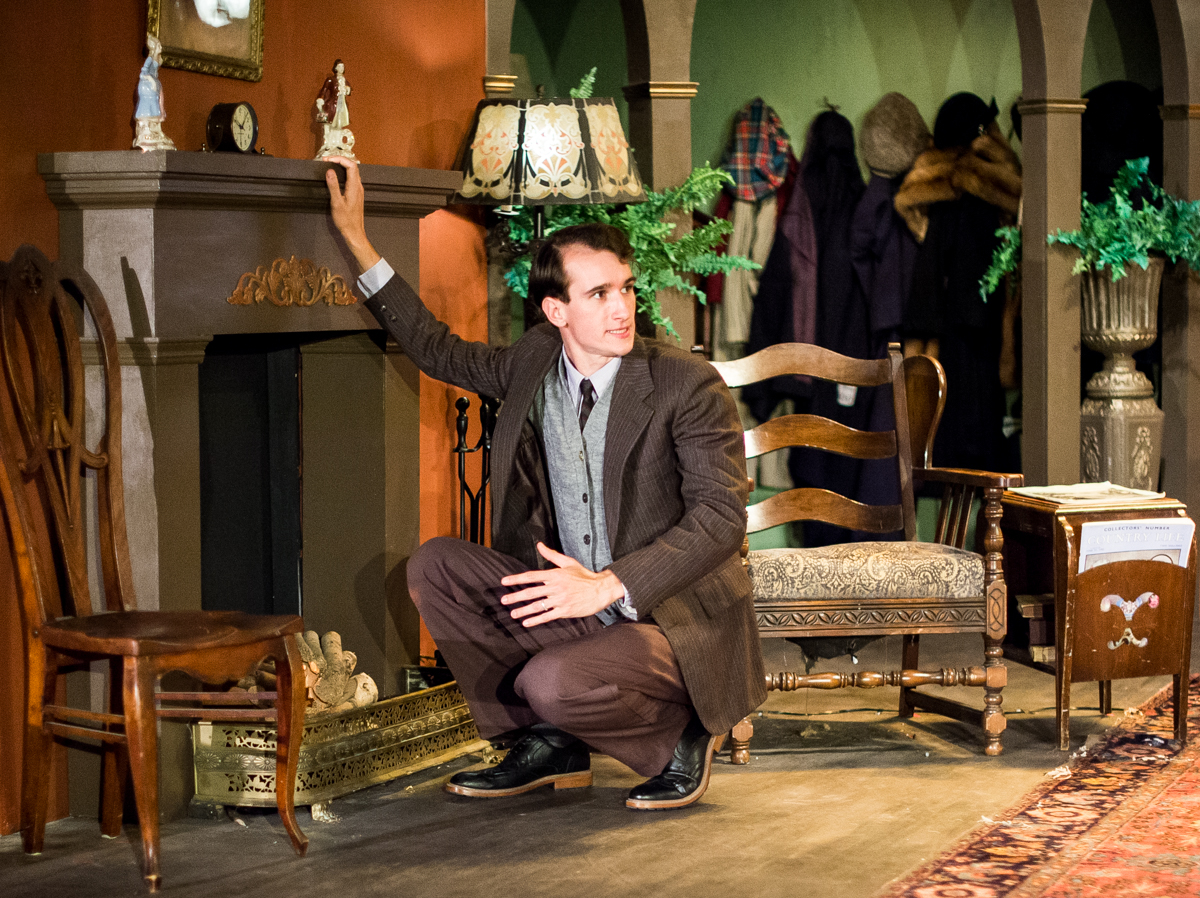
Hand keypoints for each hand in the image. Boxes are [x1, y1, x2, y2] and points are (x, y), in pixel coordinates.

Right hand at [324, 156, 380, 271]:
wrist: (354, 232)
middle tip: (327, 160)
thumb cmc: (346, 220)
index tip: (327, 160)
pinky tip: (335, 176)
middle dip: (340, 160)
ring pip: (352, 172)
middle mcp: (358, 187)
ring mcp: (358, 190)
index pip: (351, 165)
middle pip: (352, 166)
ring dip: (342, 166)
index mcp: (355, 187)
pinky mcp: (356, 194)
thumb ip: (333, 186)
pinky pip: (351, 178)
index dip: (339, 159)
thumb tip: (329, 171)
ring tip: (329, 165)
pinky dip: (343, 173)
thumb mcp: (336, 203)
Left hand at [501, 542, 625, 626]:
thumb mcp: (568, 562)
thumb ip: (551, 555)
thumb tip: (539, 545)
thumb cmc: (584, 575)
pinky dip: (536, 620)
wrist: (601, 589)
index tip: (504, 581)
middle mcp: (555, 587)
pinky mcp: (565, 610)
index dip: (516, 579)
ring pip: (537, 606)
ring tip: (512, 613)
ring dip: (523, 610)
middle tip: (504, 600)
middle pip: (531, 592)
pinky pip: (547, 616)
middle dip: (516, 596)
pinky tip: (526, 623)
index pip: (531, 576)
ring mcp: (560, 600)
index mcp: (555, 574)